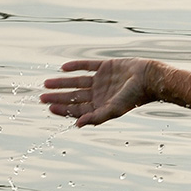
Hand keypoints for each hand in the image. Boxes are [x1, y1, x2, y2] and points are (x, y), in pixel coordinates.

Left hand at [40, 58, 161, 126]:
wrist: (149, 78)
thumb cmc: (134, 97)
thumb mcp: (114, 109)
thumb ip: (96, 117)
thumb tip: (77, 125)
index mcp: (100, 106)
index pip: (77, 109)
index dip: (62, 109)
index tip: (48, 107)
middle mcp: (99, 94)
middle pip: (74, 96)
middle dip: (58, 97)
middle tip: (41, 97)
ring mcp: (101, 80)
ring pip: (77, 82)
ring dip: (62, 82)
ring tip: (46, 83)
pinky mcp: (105, 67)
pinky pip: (87, 66)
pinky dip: (76, 66)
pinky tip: (63, 67)